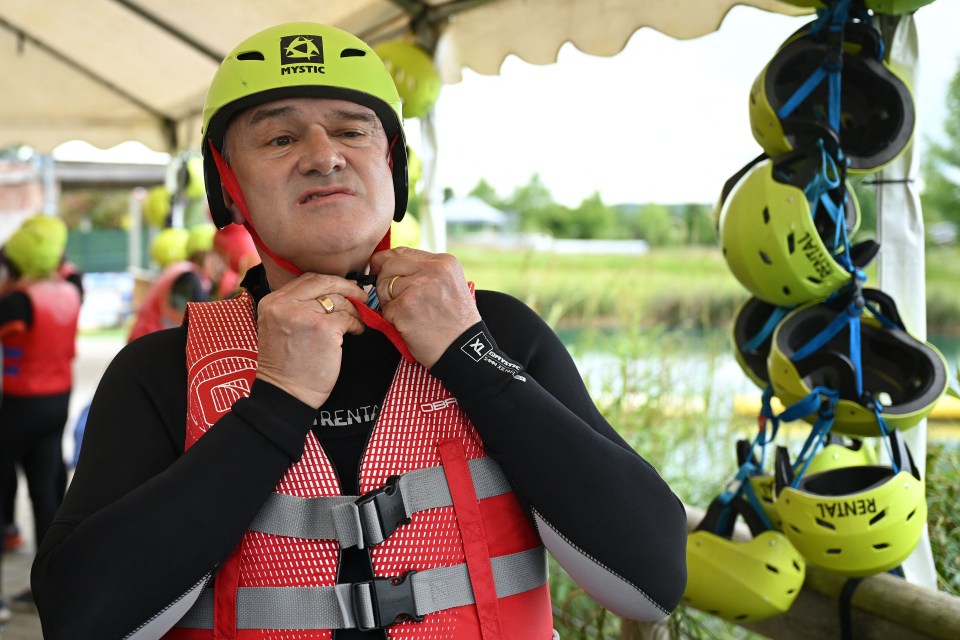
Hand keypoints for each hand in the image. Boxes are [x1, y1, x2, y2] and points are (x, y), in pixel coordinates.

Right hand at [254, 273, 365, 407]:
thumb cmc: (286, 366)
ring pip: (338, 299)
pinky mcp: (323, 328)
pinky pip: (347, 317)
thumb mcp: (279, 327)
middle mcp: (285, 305)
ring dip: (353, 309)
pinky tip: (356, 331)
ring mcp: (304, 315)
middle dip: (347, 286)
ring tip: (356, 320)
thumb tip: (329, 293)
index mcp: (272, 303)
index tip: (344, 287)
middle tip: (361, 295)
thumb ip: (296, 307)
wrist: (286, 394)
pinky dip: (356, 323)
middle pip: (323, 282)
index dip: (329, 282)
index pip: (306, 279)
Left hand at [370, 247, 480, 367]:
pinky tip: (409, 326)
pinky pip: (385, 308)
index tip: (381, 271)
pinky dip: (392, 320)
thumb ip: (426, 271)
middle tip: (394, 299)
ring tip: (409, 314)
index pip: (403, 251)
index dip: (387, 262)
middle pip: (389, 265)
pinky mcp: (405, 307)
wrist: (463, 350)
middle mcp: (432, 270)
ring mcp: (417, 287)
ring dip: (388, 302)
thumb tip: (391, 263)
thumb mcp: (450, 285)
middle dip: (384, 281)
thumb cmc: (455, 322)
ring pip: (383, 286)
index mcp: (444, 262)